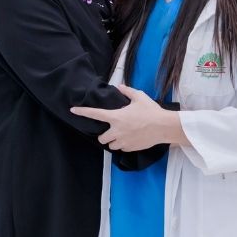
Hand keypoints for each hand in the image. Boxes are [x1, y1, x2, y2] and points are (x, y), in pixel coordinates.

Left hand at [71, 84, 186, 152]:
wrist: (164, 126)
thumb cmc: (151, 111)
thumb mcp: (139, 97)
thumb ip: (127, 91)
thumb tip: (120, 87)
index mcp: (116, 117)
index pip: (95, 114)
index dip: (82, 112)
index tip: (73, 110)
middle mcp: (117, 130)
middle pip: (101, 138)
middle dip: (104, 135)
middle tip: (112, 130)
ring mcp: (123, 141)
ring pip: (111, 145)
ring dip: (114, 141)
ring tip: (123, 135)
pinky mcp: (130, 148)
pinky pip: (122, 149)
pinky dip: (123, 145)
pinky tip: (131, 139)